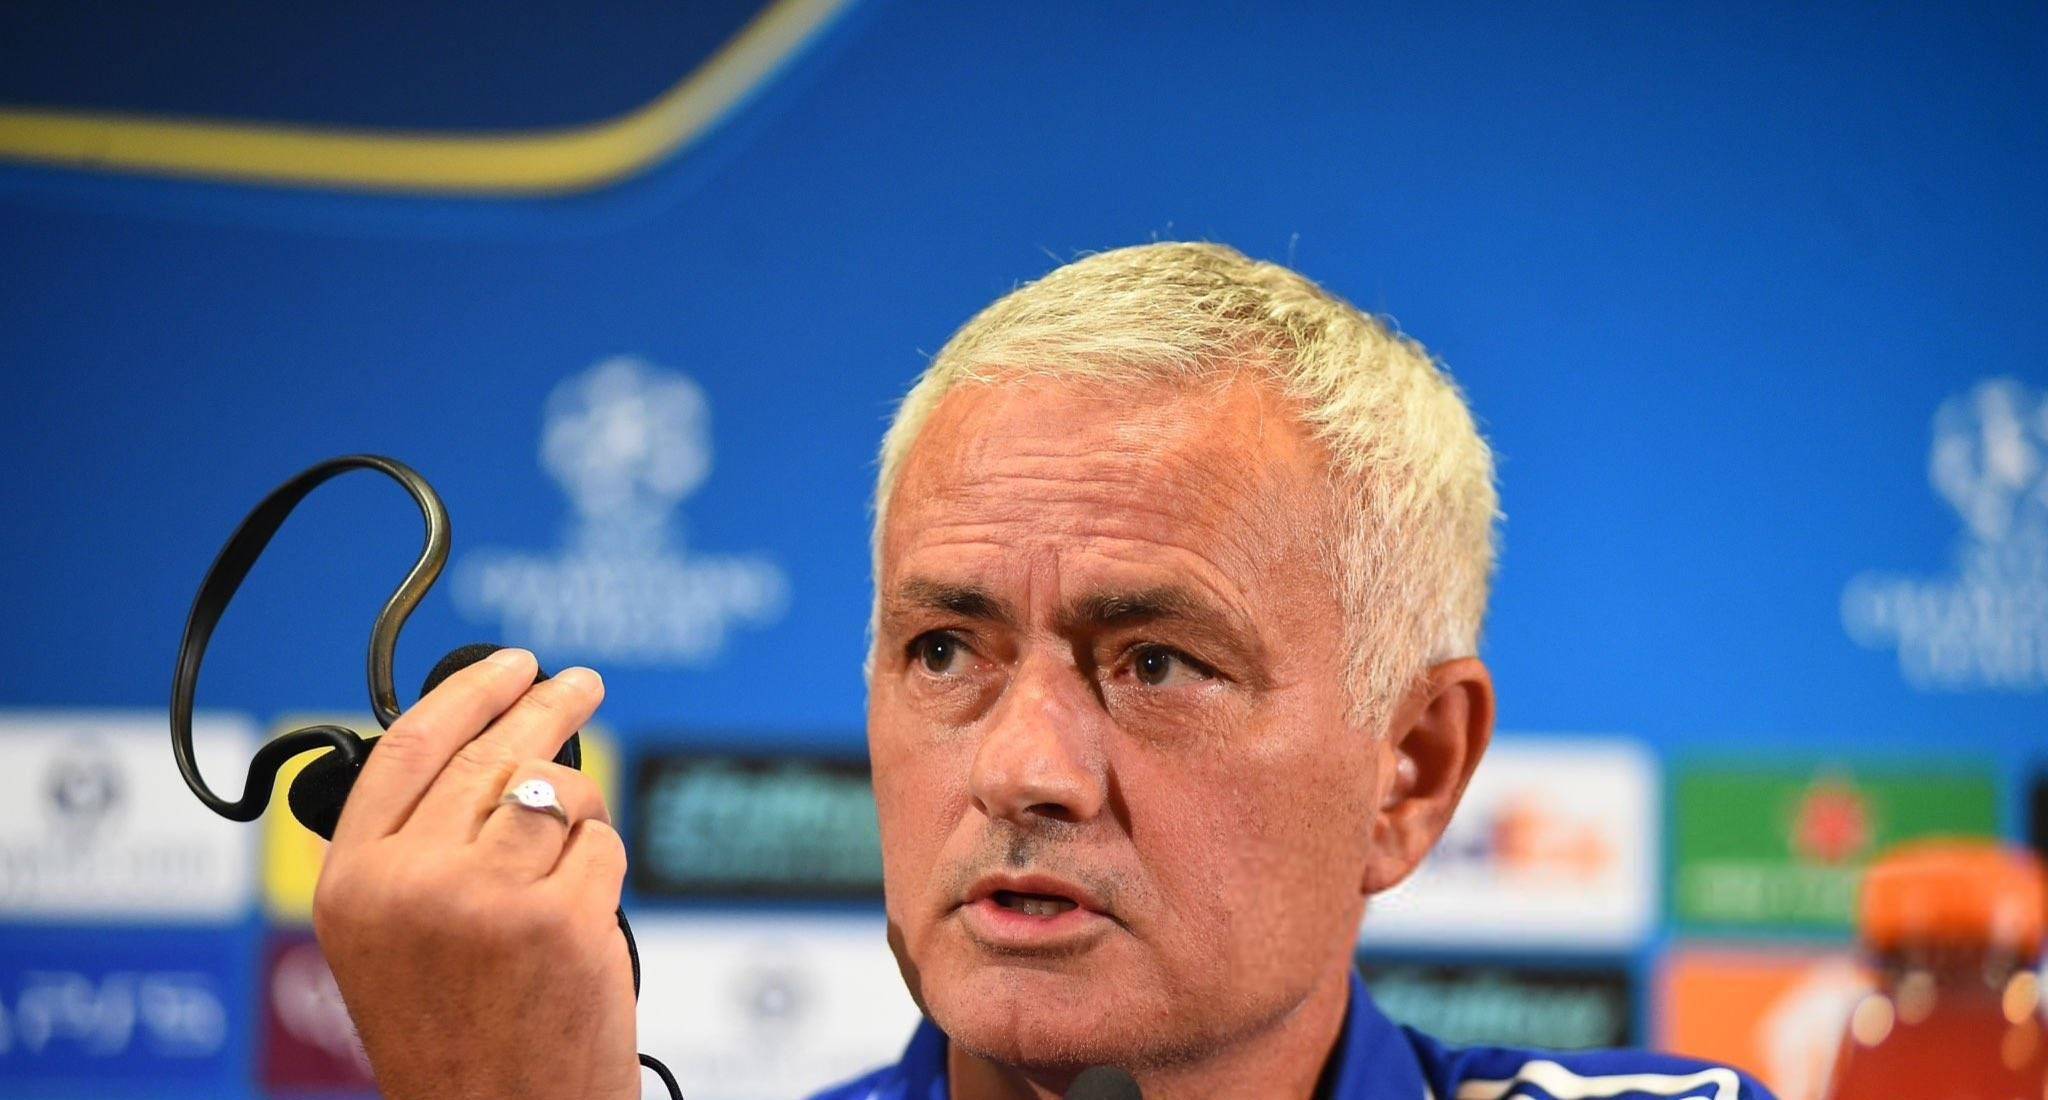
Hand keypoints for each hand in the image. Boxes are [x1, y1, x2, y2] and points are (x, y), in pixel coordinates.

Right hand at [311, 648, 640, 1099]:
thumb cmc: (452, 1039)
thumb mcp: (385, 943)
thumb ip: (412, 849)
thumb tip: (482, 753)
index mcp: (353, 883)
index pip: (411, 745)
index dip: (468, 689)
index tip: (508, 663)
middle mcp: (414, 883)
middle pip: (494, 754)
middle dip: (546, 705)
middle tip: (576, 682)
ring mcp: (492, 899)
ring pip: (558, 793)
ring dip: (581, 803)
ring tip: (578, 830)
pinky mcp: (565, 921)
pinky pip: (603, 846)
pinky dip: (603, 866)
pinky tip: (584, 905)